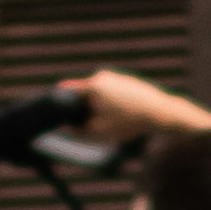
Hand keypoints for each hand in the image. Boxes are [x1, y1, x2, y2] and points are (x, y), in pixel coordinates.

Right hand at [64, 67, 210, 154]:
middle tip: (93, 126)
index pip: (66, 91)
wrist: (161, 113)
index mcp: (93, 86)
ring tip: (115, 122)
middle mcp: (102, 76)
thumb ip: (78, 131)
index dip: (58, 102)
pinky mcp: (127, 82)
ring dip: (101, 109)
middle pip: (84, 95)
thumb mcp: (99, 133)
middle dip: (84, 110)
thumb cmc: (129, 123)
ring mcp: (116, 77)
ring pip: (99, 97)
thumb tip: (65, 128)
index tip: (49, 109)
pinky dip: (114, 106)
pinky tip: (126, 117)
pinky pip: (113, 96)